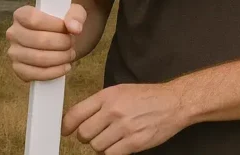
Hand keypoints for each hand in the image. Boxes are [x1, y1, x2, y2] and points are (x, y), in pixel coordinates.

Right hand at [5, 4, 85, 81]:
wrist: (59, 40)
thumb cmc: (63, 24)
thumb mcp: (73, 13)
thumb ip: (76, 16)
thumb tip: (75, 28)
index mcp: (21, 15)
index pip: (34, 19)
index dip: (54, 26)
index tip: (68, 29)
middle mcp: (13, 33)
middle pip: (37, 40)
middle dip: (61, 43)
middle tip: (72, 43)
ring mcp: (14, 52)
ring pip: (38, 58)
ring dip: (60, 58)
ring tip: (70, 54)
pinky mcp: (18, 69)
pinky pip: (35, 74)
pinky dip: (54, 72)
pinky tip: (65, 67)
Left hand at [62, 83, 187, 153]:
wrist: (173, 103)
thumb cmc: (146, 97)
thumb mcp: (120, 91)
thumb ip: (100, 103)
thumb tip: (79, 118)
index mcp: (107, 96)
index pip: (76, 113)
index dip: (67, 125)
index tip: (65, 130)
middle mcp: (113, 111)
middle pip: (84, 133)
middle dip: (86, 137)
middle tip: (94, 135)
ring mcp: (124, 127)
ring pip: (96, 146)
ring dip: (101, 145)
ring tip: (111, 138)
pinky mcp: (134, 142)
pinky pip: (111, 154)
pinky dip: (112, 152)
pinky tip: (119, 145)